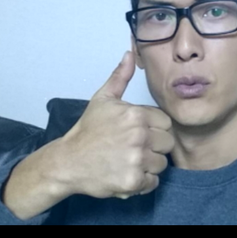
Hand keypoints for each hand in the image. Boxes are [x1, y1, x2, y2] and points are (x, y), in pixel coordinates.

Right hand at [58, 51, 174, 199]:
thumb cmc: (87, 131)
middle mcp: (139, 136)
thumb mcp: (102, 100)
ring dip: (149, 166)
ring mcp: (137, 160)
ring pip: (161, 164)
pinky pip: (153, 182)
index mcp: (136, 115)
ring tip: (129, 161)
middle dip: (154, 147)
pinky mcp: (133, 181)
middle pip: (167, 143)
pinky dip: (143, 182)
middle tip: (134, 149)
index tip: (138, 134)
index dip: (154, 129)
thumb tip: (129, 54)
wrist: (68, 162)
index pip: (166, 123)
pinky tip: (127, 174)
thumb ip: (120, 77)